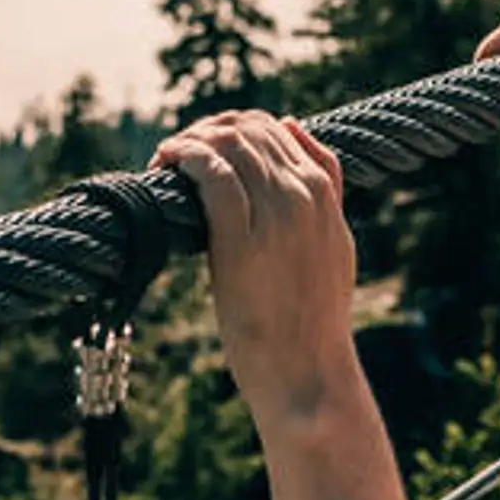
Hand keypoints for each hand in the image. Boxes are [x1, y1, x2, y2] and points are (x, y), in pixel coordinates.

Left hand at [152, 111, 360, 426]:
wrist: (307, 373)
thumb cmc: (313, 316)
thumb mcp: (335, 242)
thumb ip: (326, 186)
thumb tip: (294, 125)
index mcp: (324, 194)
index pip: (273, 128)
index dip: (230, 129)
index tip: (202, 148)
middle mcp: (303, 195)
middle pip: (247, 130)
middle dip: (205, 131)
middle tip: (176, 153)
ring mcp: (276, 216)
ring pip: (228, 145)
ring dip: (188, 141)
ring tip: (166, 160)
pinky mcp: (241, 240)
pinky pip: (210, 174)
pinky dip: (183, 156)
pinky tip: (165, 164)